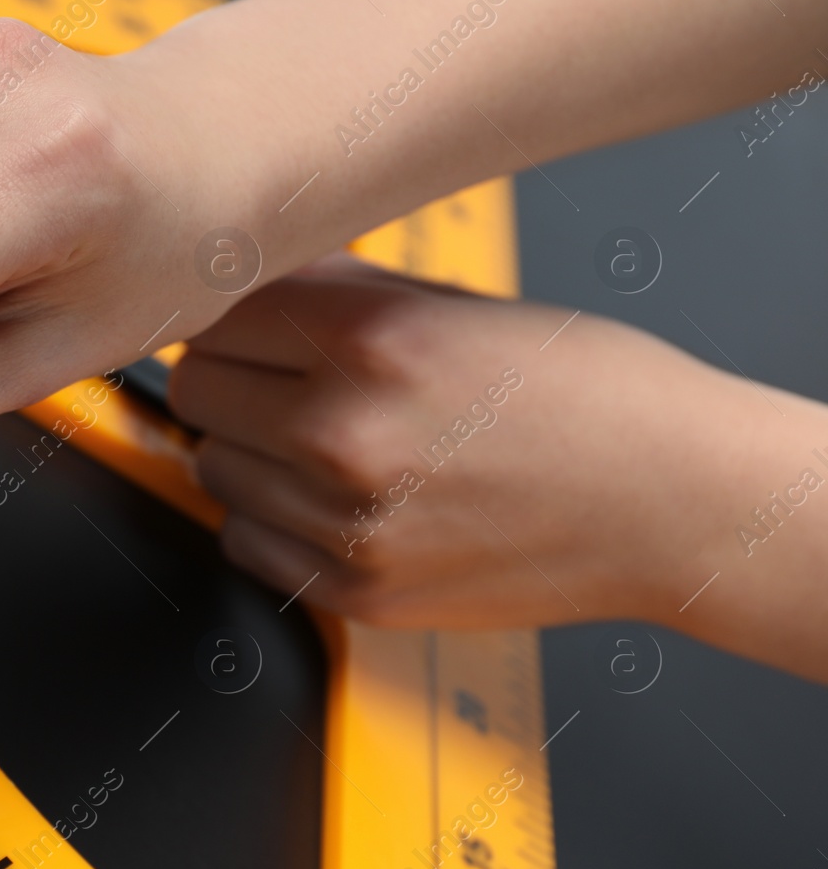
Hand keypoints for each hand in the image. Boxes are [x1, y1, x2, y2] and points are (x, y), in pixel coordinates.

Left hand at [169, 255, 827, 648]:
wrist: (672, 504)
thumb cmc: (586, 395)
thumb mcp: (459, 303)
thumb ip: (339, 290)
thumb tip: (250, 277)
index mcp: (371, 338)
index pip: (212, 315)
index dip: (227, 315)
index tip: (244, 324)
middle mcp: (346, 432)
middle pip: (195, 393)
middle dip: (230, 380)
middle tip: (278, 381)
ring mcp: (346, 523)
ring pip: (211, 470)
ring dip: (247, 452)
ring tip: (321, 442)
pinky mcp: (356, 591)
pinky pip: (245, 542)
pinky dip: (271, 520)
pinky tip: (331, 499)